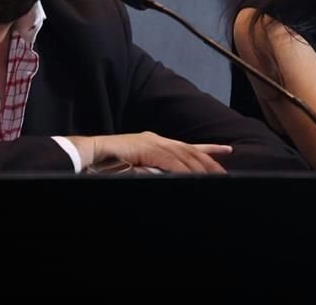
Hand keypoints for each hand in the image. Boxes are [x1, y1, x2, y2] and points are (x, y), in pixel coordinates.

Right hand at [69, 132, 231, 173]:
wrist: (89, 154)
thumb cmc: (108, 164)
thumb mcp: (137, 168)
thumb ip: (153, 171)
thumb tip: (171, 177)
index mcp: (155, 142)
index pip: (187, 145)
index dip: (208, 149)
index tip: (227, 150)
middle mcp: (156, 139)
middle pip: (190, 150)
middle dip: (210, 160)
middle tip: (226, 172)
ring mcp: (151, 142)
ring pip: (184, 155)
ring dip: (201, 167)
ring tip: (216, 176)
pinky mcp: (146, 148)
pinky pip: (170, 160)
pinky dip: (184, 168)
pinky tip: (194, 175)